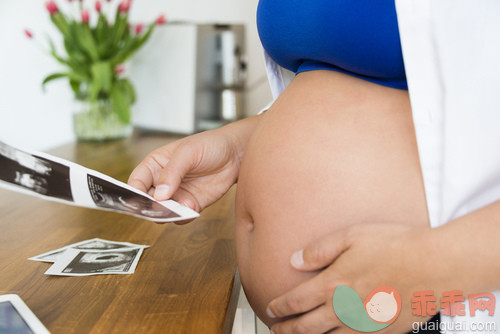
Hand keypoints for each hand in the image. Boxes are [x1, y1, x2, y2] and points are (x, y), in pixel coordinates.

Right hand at [128, 129, 241, 222]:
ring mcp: (177, 194)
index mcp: (155, 165)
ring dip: (168, 214)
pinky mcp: (192, 204)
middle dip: (151, 207)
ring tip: (178, 207)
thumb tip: (159, 194)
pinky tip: (192, 206)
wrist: (235, 154)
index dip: (133, 193)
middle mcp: (162, 182)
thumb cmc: (209, 145)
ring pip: (163, 212)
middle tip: (160, 207)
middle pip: (147, 201)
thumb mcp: (187, 153)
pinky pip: (182, 216)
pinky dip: (184, 216)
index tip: (137, 202)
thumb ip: (172, 172)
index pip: (136, 182)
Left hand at [265, 223, 438, 333]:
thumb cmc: (394, 246)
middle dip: (287, 329)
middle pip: (306, 326)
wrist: (434, 267)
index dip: (279, 307)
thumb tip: (295, 260)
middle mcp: (344, 309)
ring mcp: (363, 324)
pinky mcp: (382, 332)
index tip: (270, 309)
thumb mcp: (350, 236)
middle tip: (276, 329)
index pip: (296, 301)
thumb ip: (319, 250)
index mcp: (332, 284)